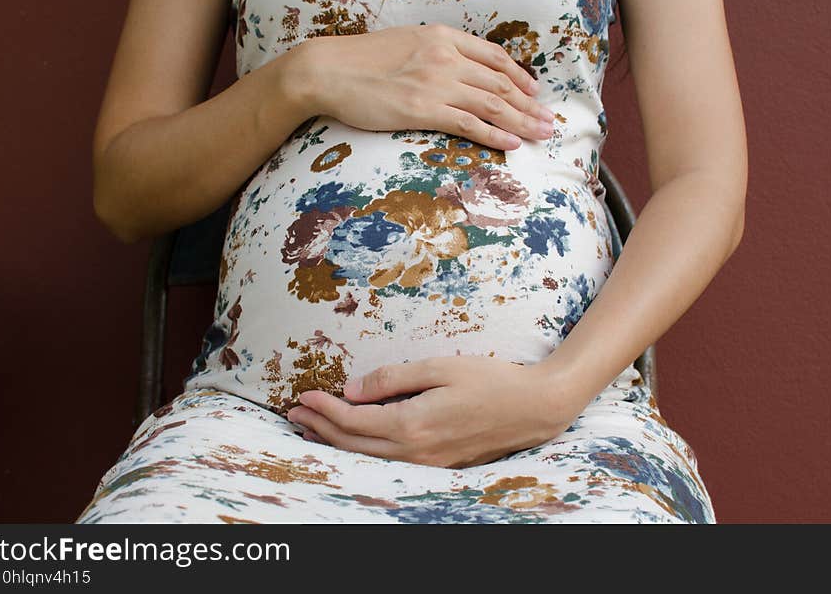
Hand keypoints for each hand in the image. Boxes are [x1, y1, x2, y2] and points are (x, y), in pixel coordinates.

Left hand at [286, 355, 584, 468]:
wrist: (535, 407)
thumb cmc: (490, 380)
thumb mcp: (440, 368)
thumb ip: (393, 379)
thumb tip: (352, 389)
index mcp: (414, 424)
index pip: (355, 421)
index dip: (325, 409)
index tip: (303, 395)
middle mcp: (416, 451)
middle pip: (355, 445)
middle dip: (321, 429)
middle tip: (294, 414)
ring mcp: (428, 462)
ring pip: (369, 457)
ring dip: (337, 442)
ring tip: (313, 430)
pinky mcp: (438, 463)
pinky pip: (388, 460)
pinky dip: (362, 450)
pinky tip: (354, 441)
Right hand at [293, 23, 555, 150]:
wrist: (329, 70)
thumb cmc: (361, 61)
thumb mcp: (406, 45)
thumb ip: (434, 54)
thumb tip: (455, 72)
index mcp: (442, 38)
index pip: (493, 56)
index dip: (519, 76)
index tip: (534, 91)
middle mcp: (446, 58)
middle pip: (500, 82)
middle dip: (529, 103)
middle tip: (548, 120)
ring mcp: (436, 83)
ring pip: (491, 103)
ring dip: (521, 120)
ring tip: (540, 134)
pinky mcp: (423, 109)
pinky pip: (469, 123)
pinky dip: (494, 134)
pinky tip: (511, 143)